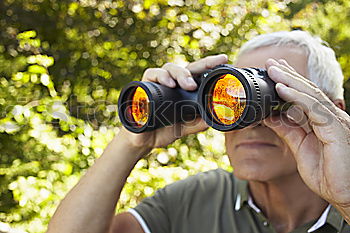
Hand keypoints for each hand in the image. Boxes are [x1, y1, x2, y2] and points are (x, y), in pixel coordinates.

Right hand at [118, 54, 228, 156]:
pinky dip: (161, 76)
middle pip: (186, 68)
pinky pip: (152, 74)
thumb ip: (197, 124)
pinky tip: (169, 84)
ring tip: (190, 85)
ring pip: (170, 68)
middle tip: (213, 66)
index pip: (197, 74)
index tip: (223, 59)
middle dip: (201, 64)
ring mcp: (158, 84)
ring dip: (181, 73)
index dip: (209, 65)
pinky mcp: (144, 86)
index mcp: (184, 90)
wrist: (142, 141)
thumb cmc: (163, 130)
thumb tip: (214, 119)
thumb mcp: (184, 128)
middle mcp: (172, 84)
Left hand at [263, 58, 349, 221]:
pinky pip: (313, 109)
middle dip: (288, 75)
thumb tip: (269, 117)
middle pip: (307, 90)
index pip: (305, 96)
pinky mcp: (336, 129)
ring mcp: (336, 122)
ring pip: (311, 95)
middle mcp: (331, 117)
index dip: (290, 82)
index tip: (274, 71)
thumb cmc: (327, 174)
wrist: (344, 195)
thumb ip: (287, 131)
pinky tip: (282, 89)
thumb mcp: (300, 148)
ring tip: (273, 69)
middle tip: (270, 62)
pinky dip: (296, 97)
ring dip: (290, 80)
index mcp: (323, 121)